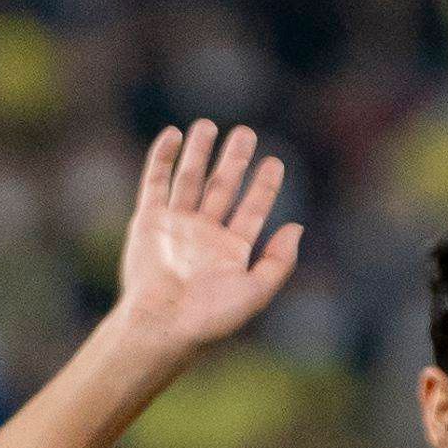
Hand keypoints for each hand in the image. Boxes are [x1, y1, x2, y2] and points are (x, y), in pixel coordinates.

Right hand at [110, 121, 300, 354]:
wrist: (162, 322)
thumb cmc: (209, 316)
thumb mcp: (255, 292)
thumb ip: (279, 262)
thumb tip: (298, 227)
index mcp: (231, 252)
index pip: (252, 210)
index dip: (264, 186)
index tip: (275, 162)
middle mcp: (204, 235)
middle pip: (222, 187)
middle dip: (234, 160)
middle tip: (246, 133)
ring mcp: (176, 225)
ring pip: (190, 179)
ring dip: (200, 152)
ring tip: (208, 124)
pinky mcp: (149, 220)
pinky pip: (155, 182)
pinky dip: (163, 157)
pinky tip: (175, 135)